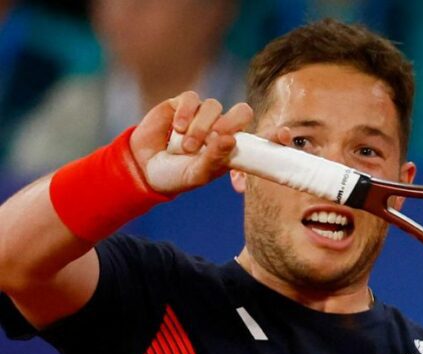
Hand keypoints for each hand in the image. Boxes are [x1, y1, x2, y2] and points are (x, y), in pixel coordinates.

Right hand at [129, 91, 253, 193]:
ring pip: (213, 106)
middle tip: (214, 139)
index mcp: (232, 145)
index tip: (264, 138)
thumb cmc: (177, 175)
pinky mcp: (182, 104)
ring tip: (187, 147)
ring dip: (201, 127)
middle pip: (241, 111)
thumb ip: (214, 159)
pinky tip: (178, 128)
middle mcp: (221, 126)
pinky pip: (191, 99)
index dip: (266, 134)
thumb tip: (231, 139)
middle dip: (230, 123)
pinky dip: (186, 113)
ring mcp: (202, 114)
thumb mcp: (197, 174)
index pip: (257, 134)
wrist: (144, 168)